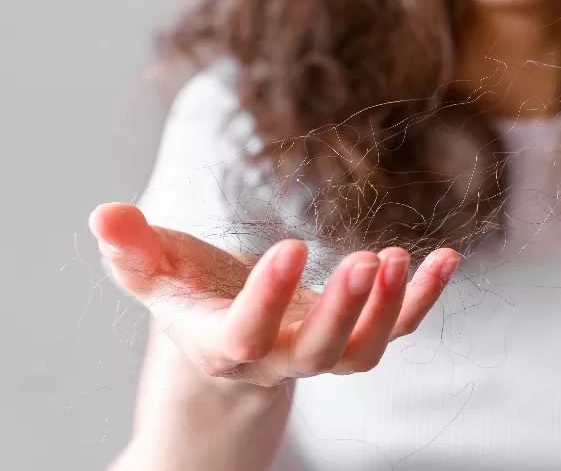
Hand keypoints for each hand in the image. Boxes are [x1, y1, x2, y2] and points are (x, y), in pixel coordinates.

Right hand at [89, 202, 459, 387]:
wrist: (231, 343)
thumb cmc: (193, 301)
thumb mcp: (157, 277)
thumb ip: (133, 251)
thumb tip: (102, 213)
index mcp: (224, 344)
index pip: (245, 334)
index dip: (268, 300)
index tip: (291, 246)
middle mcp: (279, 358)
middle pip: (317, 352)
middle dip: (343, 311)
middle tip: (366, 261)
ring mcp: (324, 352)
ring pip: (363, 350)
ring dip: (389, 309)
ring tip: (402, 258)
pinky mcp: (356, 336)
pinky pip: (398, 328)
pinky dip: (424, 298)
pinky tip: (447, 257)